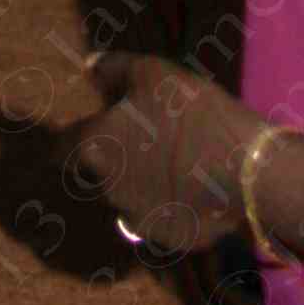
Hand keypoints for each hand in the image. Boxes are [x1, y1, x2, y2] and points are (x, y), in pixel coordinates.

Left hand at [74, 53, 262, 255]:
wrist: (244, 170)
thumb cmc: (190, 112)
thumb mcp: (152, 73)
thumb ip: (113, 69)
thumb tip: (90, 65)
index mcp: (96, 148)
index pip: (59, 148)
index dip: (64, 139)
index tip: (72, 133)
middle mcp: (108, 189)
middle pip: (98, 171)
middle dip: (113, 155)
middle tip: (142, 135)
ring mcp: (138, 219)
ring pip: (128, 196)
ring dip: (139, 180)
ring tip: (172, 158)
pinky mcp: (168, 238)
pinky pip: (160, 216)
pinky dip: (168, 202)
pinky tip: (193, 184)